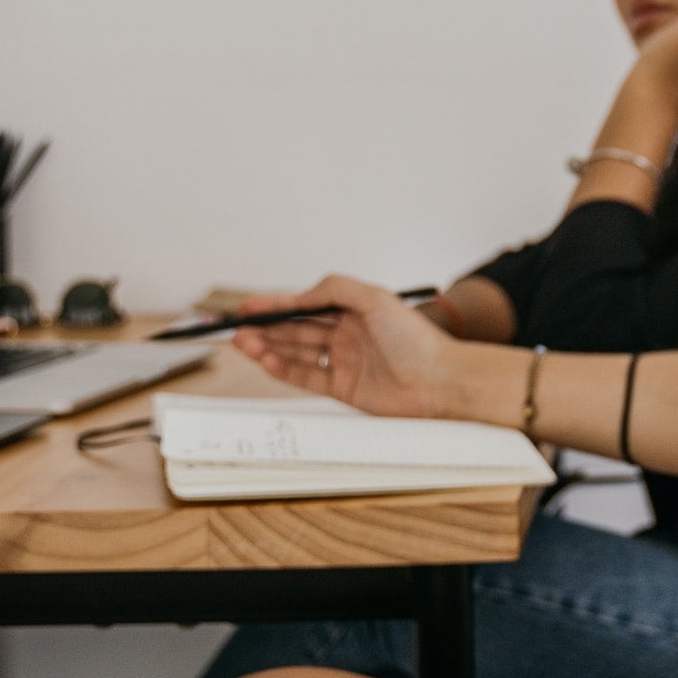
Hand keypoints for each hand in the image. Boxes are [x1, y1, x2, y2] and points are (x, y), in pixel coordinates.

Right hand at [230, 274, 460, 417]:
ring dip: (268, 347)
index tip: (248, 306)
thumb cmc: (416, 339)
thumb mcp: (375, 299)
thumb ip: (336, 290)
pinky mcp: (343, 388)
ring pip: (296, 352)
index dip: (276, 305)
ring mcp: (344, 361)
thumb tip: (301, 294)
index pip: (306, 305)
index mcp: (355, 311)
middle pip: (296, 329)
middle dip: (265, 328)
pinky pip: (306, 377)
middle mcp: (347, 334)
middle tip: (236, 328)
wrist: (440, 380)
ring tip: (243, 343)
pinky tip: (266, 361)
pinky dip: (284, 369)